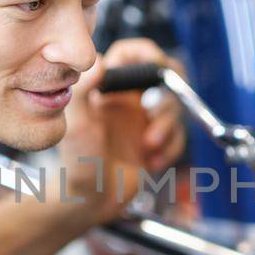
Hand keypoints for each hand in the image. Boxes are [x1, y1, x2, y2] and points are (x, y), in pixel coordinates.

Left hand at [57, 38, 187, 225]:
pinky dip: (170, 149)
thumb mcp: (76, 125)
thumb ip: (84, 90)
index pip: (130, 54)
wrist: (89, 201)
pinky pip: (178, 136)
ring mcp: (143, 122)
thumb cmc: (76, 165)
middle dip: (167, 96)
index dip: (147, 52)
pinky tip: (151, 162)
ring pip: (175, 108)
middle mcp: (127, 101)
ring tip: (149, 146)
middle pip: (164, 77)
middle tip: (157, 112)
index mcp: (107, 89)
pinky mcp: (156, 143)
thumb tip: (97, 60)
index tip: (156, 64)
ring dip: (167, 127)